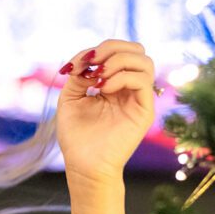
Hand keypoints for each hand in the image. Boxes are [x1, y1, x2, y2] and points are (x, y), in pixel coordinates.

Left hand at [56, 40, 155, 183]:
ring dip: (118, 60)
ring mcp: (137, 98)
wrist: (84, 166)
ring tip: (98, 77)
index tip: (73, 66)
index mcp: (112, 84)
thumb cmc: (76, 136)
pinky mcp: (144, 110)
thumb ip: (79, 74)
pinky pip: (143, 80)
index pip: (115, 52)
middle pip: (136, 50)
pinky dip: (122, 77)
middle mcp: (128, 88)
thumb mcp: (70, 97)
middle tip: (92, 64)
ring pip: (144, 61)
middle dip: (111, 48)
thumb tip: (89, 61)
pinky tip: (103, 89)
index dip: (94, 51)